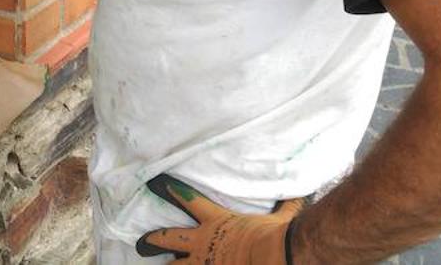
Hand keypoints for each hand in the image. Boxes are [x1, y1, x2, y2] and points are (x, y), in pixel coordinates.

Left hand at [136, 175, 303, 263]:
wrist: (271, 257)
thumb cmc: (272, 237)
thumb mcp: (279, 219)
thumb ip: (285, 208)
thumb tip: (299, 194)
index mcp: (216, 222)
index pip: (188, 200)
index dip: (172, 190)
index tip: (157, 183)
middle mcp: (202, 244)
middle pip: (169, 238)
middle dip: (153, 239)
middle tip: (141, 242)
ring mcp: (202, 264)